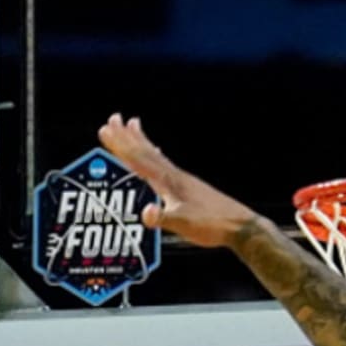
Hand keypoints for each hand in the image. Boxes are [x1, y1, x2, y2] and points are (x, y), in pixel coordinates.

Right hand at [96, 113, 256, 247]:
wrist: (240, 227)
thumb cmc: (213, 226)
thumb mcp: (184, 224)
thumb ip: (163, 219)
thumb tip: (145, 214)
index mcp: (169, 182)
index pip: (140, 160)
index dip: (121, 146)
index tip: (105, 129)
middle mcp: (175, 176)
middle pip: (147, 152)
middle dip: (128, 136)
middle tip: (113, 117)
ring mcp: (184, 181)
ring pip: (157, 156)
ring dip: (142, 141)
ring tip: (133, 124)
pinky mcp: (191, 188)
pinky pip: (167, 166)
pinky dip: (157, 156)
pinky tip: (158, 157)